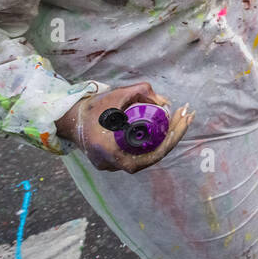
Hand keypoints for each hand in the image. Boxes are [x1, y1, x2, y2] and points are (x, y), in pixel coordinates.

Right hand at [54, 82, 191, 172]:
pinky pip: (140, 154)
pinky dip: (155, 141)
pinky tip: (167, 128)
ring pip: (148, 155)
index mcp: (112, 152)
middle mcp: (113, 164)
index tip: (183, 120)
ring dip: (167, 138)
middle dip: (174, 134)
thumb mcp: (116, 95)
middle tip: (188, 115)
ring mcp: (113, 166)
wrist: (69, 120)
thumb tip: (166, 103)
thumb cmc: (92, 108)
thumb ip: (141, 92)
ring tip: (182, 119)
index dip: (172, 138)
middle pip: (154, 154)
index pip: (152, 154)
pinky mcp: (115, 162)